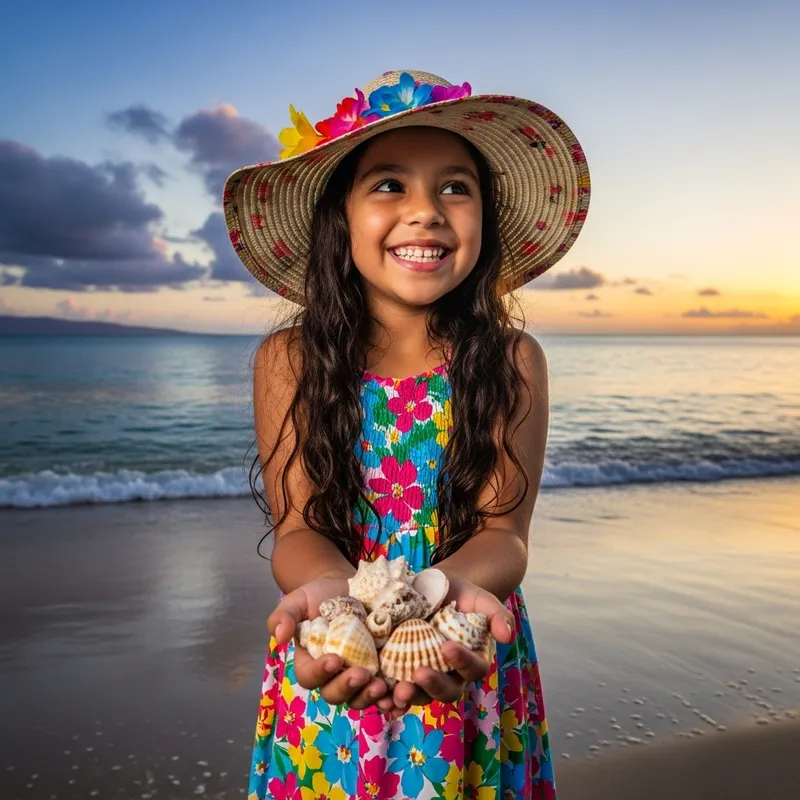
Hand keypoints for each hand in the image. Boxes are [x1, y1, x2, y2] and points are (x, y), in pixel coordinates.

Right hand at [267, 575, 396, 711]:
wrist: (347, 587)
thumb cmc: (318, 595)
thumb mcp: (297, 600)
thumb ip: (284, 616)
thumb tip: (280, 637)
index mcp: (309, 662)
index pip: (309, 677)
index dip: (320, 673)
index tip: (334, 659)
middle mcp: (332, 675)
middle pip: (335, 694)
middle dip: (348, 687)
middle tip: (362, 674)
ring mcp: (357, 674)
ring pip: (359, 698)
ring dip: (370, 697)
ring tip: (383, 687)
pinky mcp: (379, 670)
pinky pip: (384, 691)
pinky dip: (391, 697)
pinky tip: (401, 692)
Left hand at [380, 573, 514, 716]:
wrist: (425, 587)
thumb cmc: (456, 593)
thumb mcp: (477, 597)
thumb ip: (496, 614)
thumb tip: (506, 637)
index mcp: (471, 659)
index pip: (473, 668)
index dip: (462, 661)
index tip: (446, 647)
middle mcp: (450, 674)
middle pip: (447, 691)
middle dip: (433, 685)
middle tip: (418, 672)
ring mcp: (425, 676)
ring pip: (421, 696)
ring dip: (410, 697)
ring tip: (397, 691)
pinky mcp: (401, 674)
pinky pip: (397, 694)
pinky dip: (389, 699)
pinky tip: (380, 697)